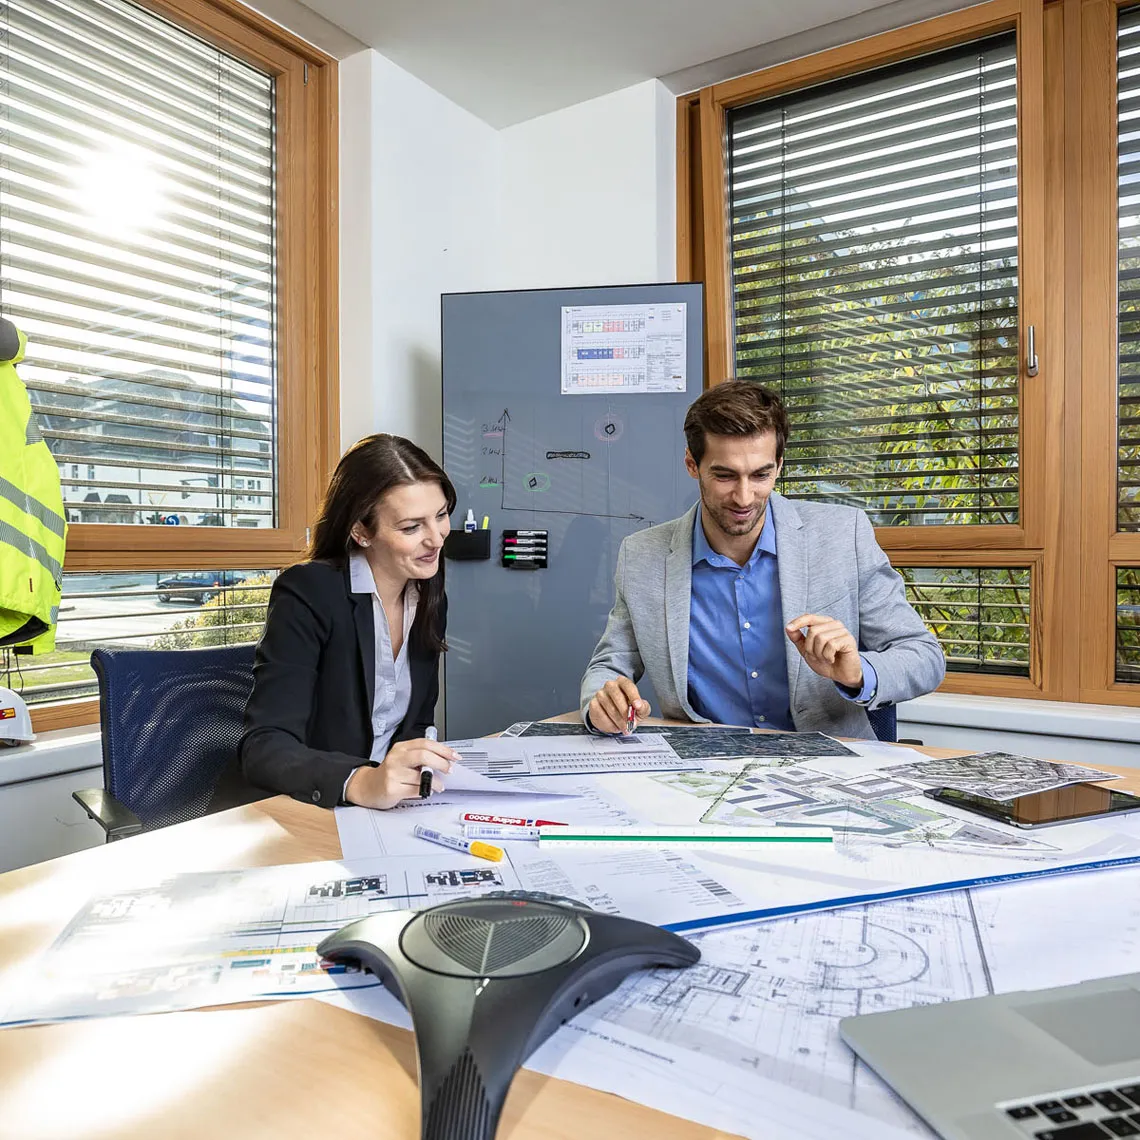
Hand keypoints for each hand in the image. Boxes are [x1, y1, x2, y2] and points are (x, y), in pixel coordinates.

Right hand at [344, 737, 459, 809]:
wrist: (368, 787)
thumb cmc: (390, 773)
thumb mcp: (403, 759)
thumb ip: (421, 757)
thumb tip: (445, 759)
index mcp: (401, 748)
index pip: (425, 743)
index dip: (443, 749)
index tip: (454, 756)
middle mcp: (396, 758)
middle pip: (424, 755)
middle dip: (441, 763)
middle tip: (449, 769)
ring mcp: (393, 773)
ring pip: (421, 776)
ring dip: (436, 782)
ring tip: (439, 785)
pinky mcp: (392, 788)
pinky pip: (415, 790)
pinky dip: (425, 791)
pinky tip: (427, 791)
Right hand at [588, 677, 650, 733]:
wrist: (613, 716)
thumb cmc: (628, 709)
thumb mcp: (640, 709)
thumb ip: (643, 707)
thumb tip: (640, 707)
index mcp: (623, 682)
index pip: (628, 685)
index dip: (633, 695)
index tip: (637, 706)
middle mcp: (610, 686)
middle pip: (617, 696)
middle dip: (625, 712)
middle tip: (631, 723)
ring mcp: (600, 694)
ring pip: (610, 708)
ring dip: (619, 721)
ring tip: (624, 727)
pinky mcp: (593, 704)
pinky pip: (601, 715)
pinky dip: (610, 724)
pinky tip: (615, 726)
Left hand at [785, 613, 862, 688]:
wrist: (841, 675)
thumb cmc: (826, 662)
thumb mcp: (807, 651)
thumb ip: (798, 639)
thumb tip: (788, 628)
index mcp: (824, 624)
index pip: (809, 617)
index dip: (798, 622)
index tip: (789, 628)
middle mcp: (834, 624)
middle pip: (813, 631)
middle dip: (810, 648)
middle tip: (817, 657)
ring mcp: (842, 631)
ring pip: (821, 638)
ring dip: (819, 654)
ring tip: (826, 658)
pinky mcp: (848, 639)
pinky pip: (831, 645)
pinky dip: (828, 656)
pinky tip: (832, 659)